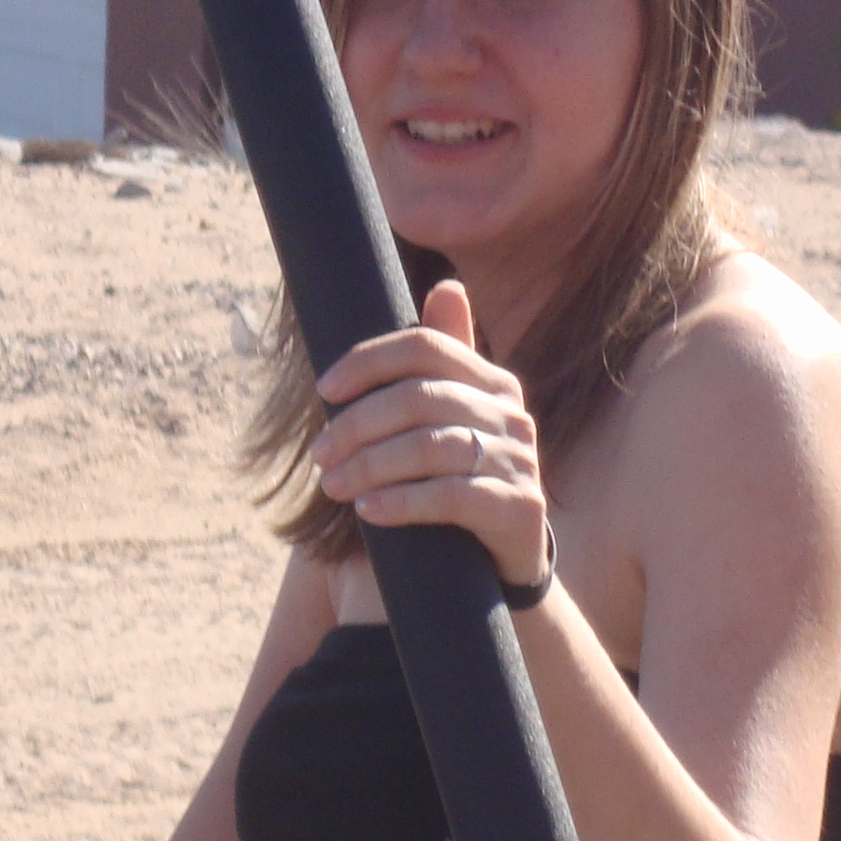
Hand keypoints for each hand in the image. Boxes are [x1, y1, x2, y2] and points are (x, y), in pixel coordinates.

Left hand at [311, 280, 550, 589]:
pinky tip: (368, 511)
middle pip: (421, 398)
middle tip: (320, 454)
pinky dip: (402, 501)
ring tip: (333, 486)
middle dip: (359, 423)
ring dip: (371, 465)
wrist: (507, 556)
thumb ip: (442, 363)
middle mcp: (512, 413)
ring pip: (432, 447)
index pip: (426, 347)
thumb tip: (448, 285)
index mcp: (492, 380)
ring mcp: (520, 461)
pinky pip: (451, 497)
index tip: (324, 388)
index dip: (370, 360)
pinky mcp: (520, 508)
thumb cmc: (463, 479)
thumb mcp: (452, 419)